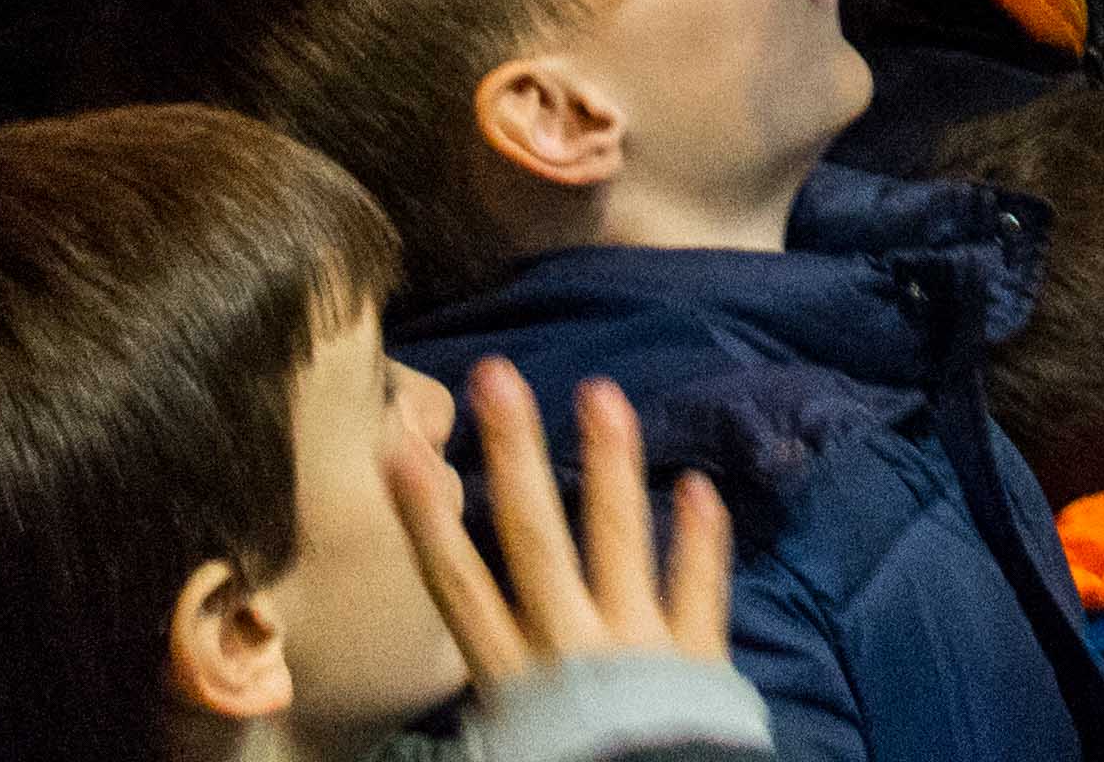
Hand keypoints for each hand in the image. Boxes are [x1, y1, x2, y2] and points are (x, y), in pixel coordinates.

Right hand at [397, 360, 731, 707]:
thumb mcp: (507, 753)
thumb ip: (481, 723)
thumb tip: (426, 710)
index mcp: (512, 682)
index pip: (457, 588)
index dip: (426, 521)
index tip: (400, 453)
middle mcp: (568, 650)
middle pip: (532, 539)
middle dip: (513, 455)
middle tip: (498, 379)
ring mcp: (635, 648)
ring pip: (618, 540)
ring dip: (612, 464)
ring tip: (605, 391)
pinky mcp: (695, 662)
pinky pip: (700, 591)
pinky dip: (704, 540)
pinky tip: (703, 485)